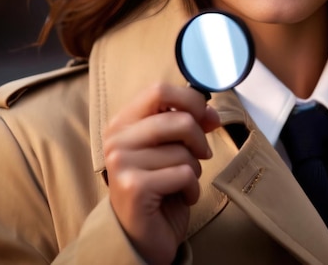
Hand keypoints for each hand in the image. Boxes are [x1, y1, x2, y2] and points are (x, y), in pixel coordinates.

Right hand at [103, 83, 220, 263]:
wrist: (141, 238)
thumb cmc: (159, 186)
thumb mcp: (170, 147)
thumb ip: (186, 122)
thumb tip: (211, 113)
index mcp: (123, 122)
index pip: (159, 89)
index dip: (190, 99)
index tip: (205, 116)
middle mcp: (116, 139)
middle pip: (179, 119)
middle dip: (199, 139)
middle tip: (199, 155)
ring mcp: (121, 163)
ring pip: (183, 150)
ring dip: (194, 168)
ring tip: (181, 181)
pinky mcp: (134, 187)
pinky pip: (183, 174)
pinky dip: (192, 188)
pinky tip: (180, 197)